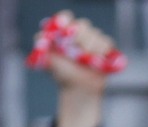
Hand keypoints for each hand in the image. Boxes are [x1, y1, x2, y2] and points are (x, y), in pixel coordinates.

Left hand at [40, 11, 116, 126]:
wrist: (78, 88)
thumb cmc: (63, 73)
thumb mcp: (47, 60)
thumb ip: (41, 46)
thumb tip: (41, 36)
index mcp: (65, 31)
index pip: (66, 17)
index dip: (66, 20)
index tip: (65, 28)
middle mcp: (79, 32)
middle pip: (83, 25)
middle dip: (80, 38)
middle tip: (77, 52)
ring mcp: (93, 39)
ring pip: (96, 34)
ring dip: (91, 49)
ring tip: (86, 62)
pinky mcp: (106, 47)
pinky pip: (106, 43)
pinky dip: (102, 52)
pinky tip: (97, 62)